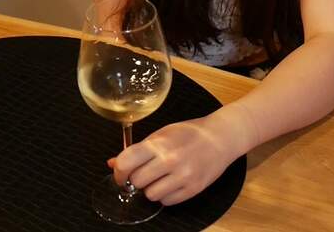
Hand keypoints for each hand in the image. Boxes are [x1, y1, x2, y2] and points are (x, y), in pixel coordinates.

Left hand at [108, 106, 254, 205]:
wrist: (221, 137)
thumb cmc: (190, 133)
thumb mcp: (162, 133)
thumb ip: (138, 149)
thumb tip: (112, 163)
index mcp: (159, 143)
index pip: (126, 162)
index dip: (119, 172)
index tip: (121, 175)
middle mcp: (170, 160)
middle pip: (137, 181)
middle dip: (138, 179)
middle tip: (146, 173)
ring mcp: (183, 176)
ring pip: (151, 195)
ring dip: (152, 189)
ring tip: (162, 177)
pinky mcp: (193, 189)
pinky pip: (167, 202)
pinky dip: (167, 195)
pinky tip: (173, 182)